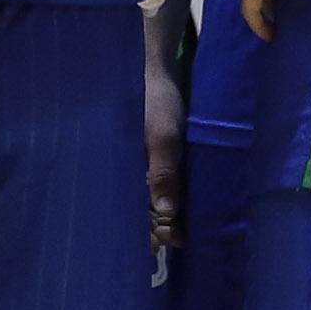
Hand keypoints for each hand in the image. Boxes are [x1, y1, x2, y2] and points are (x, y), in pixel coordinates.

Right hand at [145, 51, 185, 250]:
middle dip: (161, 227)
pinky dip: (170, 198)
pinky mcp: (155, 158)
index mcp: (124, 174)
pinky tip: (182, 206)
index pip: (136, 216)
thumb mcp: (162, 137)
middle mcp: (131, 174)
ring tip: (186, 229)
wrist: (157, 71)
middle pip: (143, 213)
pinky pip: (160, 185)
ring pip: (151, 202)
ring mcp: (143, 166)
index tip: (177, 238)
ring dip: (166, 216)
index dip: (155, 231)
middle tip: (183, 236)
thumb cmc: (155, 102)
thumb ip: (163, 173)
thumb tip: (167, 213)